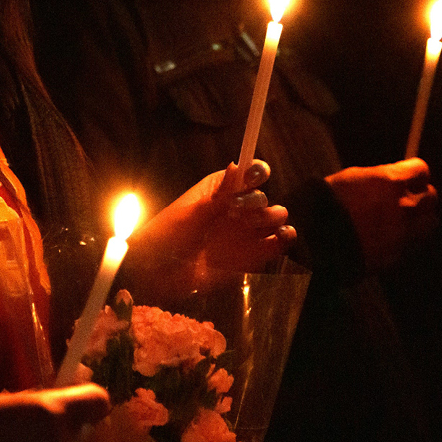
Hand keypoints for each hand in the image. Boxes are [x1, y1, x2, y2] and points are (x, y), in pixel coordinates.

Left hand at [126, 160, 295, 296]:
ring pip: (275, 217)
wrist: (158, 274)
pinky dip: (284, 238)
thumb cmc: (166, 237)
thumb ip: (218, 196)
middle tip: (235, 212)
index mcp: (221, 188)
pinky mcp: (252, 255)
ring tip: (250, 227)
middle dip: (255, 202)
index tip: (252, 178)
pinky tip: (279, 237)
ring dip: (271, 218)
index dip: (256, 172)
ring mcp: (246, 231)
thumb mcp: (190, 214)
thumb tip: (237, 167)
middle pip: (263, 196)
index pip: (249, 173)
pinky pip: (277, 242)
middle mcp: (237, 207)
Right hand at [325, 158, 437, 271]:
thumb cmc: (326, 203)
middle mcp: (403, 206)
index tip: (408, 176)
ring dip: (421, 218)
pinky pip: (415, 242)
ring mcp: (403, 232)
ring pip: (430, 222)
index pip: (421, 170)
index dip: (414, 173)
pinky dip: (409, 238)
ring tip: (403, 219)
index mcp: (391, 182)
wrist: (315, 241)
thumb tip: (393, 178)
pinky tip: (392, 236)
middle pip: (431, 196)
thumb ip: (380, 178)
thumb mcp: (352, 178)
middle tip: (406, 197)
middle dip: (420, 195)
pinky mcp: (399, 254)